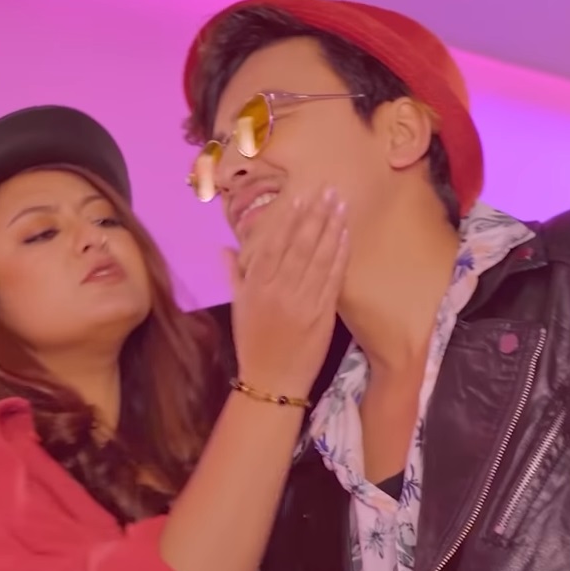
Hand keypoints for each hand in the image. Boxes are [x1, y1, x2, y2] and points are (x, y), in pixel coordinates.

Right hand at [224, 189, 348, 399]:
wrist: (272, 380)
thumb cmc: (253, 343)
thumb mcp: (238, 307)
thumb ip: (234, 275)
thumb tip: (223, 247)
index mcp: (256, 286)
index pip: (273, 244)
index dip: (288, 219)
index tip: (300, 196)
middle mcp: (279, 290)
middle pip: (299, 245)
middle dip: (315, 215)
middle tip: (328, 189)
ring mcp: (303, 302)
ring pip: (318, 258)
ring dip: (331, 228)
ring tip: (341, 205)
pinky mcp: (322, 314)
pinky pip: (332, 279)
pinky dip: (339, 256)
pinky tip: (345, 236)